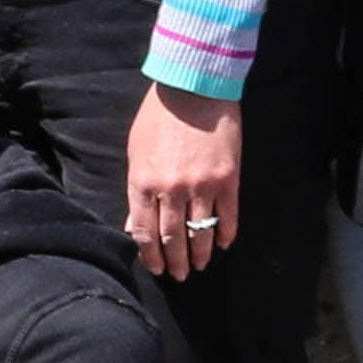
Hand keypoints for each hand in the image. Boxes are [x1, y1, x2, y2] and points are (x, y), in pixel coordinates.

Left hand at [123, 79, 244, 278]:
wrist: (195, 87)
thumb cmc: (159, 116)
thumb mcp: (136, 151)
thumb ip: (137, 191)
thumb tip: (135, 226)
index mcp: (143, 182)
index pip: (143, 232)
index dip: (149, 256)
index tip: (155, 267)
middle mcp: (171, 190)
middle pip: (172, 238)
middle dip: (175, 262)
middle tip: (179, 275)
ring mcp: (201, 187)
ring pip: (200, 233)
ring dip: (200, 254)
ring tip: (200, 266)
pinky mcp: (228, 179)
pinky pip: (228, 217)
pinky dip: (226, 234)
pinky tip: (224, 244)